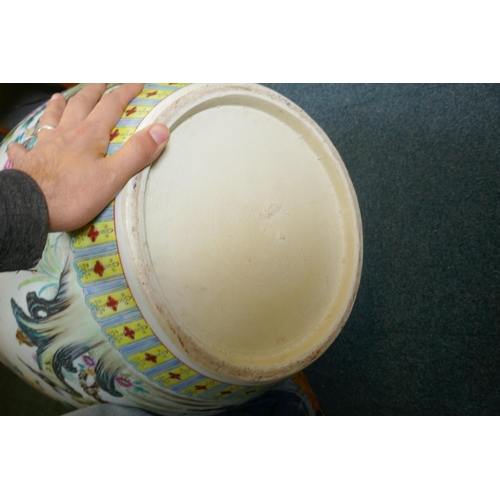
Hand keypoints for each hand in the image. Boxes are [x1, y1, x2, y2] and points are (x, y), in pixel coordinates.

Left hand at [7, 83, 169, 231]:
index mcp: (90, 135)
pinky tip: (20, 144)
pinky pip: (25, 147)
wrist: (31, 206)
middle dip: (94, 91)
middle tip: (101, 82)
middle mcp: (66, 133)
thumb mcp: (114, 176)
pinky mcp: (28, 162)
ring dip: (58, 106)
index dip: (125, 93)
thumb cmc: (74, 194)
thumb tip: (162, 129)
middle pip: (81, 105)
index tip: (136, 83)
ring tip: (60, 97)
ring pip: (52, 118)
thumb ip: (137, 153)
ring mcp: (44, 146)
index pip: (110, 106)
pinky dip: (25, 143)